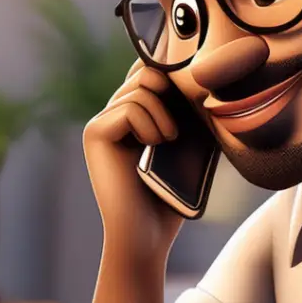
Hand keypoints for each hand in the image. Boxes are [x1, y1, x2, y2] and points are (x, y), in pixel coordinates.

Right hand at [83, 59, 183, 254]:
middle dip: (171, 96)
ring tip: (166, 143)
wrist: (149, 233)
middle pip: (146, 71)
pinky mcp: (95, 133)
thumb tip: (206, 74)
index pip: (149, 69)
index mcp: (132, 113)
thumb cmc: (173, 194)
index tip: (189, 96)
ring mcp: (100, 122)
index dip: (171, 74)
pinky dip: (149, 126)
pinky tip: (152, 147)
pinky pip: (129, 108)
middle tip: (175, 133)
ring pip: (140, 88)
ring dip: (163, 116)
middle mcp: (112, 113)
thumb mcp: (190, 142)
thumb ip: (190, 109)